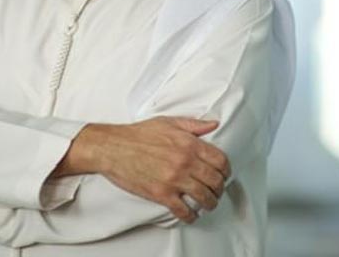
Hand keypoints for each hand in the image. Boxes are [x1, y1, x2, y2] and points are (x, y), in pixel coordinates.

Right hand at [55, 116, 230, 222]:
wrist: (113, 148)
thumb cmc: (138, 134)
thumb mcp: (168, 122)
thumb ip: (194, 125)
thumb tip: (213, 125)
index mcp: (189, 144)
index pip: (220, 160)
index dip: (226, 170)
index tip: (224, 174)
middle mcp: (185, 162)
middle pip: (215, 180)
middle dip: (220, 188)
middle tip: (218, 191)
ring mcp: (174, 179)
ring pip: (203, 197)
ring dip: (210, 203)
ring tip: (208, 204)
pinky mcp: (161, 194)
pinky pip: (183, 210)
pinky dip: (191, 215)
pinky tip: (192, 215)